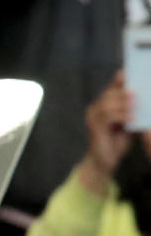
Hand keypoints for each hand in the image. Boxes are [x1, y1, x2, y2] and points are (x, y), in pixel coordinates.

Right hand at [80, 71, 133, 194]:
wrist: (104, 161)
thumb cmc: (117, 141)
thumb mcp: (127, 121)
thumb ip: (132, 109)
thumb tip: (144, 97)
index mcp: (103, 105)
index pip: (112, 87)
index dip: (120, 79)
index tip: (131, 74)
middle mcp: (95, 109)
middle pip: (109, 93)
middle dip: (125, 92)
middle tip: (139, 93)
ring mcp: (92, 118)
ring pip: (107, 103)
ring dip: (124, 103)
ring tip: (137, 105)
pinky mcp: (94, 128)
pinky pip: (107, 117)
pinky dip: (121, 116)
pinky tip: (132, 119)